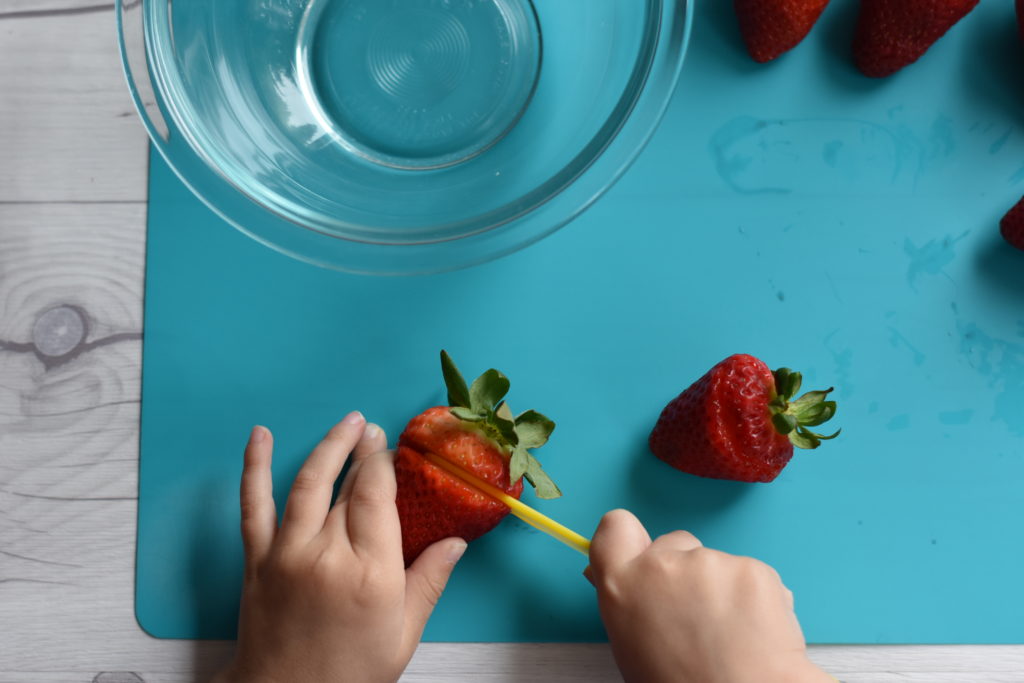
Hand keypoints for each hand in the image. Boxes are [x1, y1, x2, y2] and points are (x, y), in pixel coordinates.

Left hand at [213, 412, 467, 682]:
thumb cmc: (349, 673)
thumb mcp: (402, 634)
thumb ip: (428, 582)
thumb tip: (456, 542)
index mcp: (370, 573)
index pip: (376, 496)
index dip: (383, 463)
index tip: (389, 443)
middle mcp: (327, 555)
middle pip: (347, 487)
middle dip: (361, 452)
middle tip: (371, 429)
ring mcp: (287, 553)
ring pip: (308, 483)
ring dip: (328, 447)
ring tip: (346, 423)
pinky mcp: (257, 559)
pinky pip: (253, 504)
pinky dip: (254, 466)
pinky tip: (259, 436)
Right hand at [585, 510, 831, 682]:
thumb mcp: (635, 649)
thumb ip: (629, 604)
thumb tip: (626, 579)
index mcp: (623, 586)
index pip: (616, 527)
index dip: (630, 539)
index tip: (642, 553)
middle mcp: (663, 566)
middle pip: (675, 543)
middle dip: (685, 570)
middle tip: (697, 617)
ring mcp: (711, 564)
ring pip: (717, 562)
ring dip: (722, 588)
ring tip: (729, 636)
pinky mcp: (754, 570)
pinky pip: (751, 574)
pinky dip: (754, 598)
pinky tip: (754, 633)